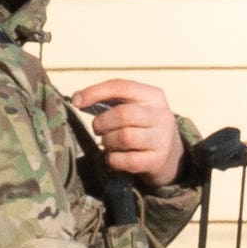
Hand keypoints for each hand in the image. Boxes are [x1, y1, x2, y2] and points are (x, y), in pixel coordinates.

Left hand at [68, 76, 184, 185]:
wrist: (170, 154)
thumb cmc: (141, 126)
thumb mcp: (135, 107)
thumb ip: (111, 101)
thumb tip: (77, 99)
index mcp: (153, 95)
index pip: (121, 86)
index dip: (94, 92)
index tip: (76, 101)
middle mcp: (161, 115)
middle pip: (122, 114)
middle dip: (102, 123)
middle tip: (99, 129)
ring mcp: (161, 139)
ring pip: (124, 137)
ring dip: (108, 142)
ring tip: (108, 142)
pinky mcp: (156, 160)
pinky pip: (126, 160)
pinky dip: (113, 159)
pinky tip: (114, 156)